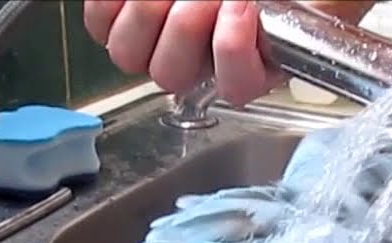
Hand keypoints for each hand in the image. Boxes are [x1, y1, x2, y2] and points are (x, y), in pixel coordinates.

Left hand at [83, 1, 374, 105]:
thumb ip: (280, 12)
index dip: (233, 47)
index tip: (246, 3)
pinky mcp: (118, 18)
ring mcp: (155, 43)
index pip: (236, 86)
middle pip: (173, 73)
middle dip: (187, 23)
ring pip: (130, 56)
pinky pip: (98, 23)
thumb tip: (245, 11)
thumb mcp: (293, 2)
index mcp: (251, 61)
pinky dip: (111, 2)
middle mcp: (201, 62)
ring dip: (147, 12)